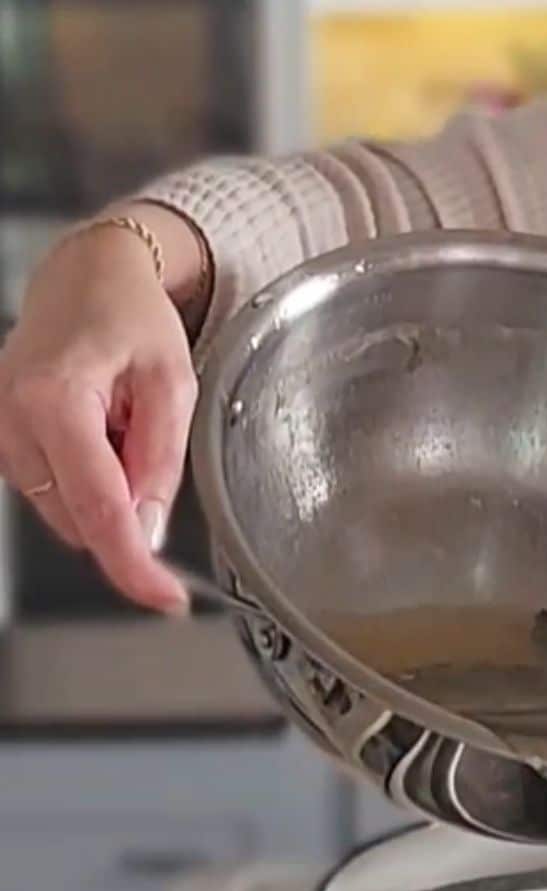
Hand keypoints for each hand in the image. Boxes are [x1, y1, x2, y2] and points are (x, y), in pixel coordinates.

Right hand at [0, 205, 206, 611]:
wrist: (85, 279)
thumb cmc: (131, 319)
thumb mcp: (173, 384)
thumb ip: (161, 462)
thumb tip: (147, 533)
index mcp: (54, 401)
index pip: (99, 508)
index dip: (135, 564)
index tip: (165, 598)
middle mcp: (11, 422)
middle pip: (81, 518)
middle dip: (131, 511)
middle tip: (153, 444)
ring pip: (69, 511)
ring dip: (111, 492)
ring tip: (125, 425)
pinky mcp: (2, 441)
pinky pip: (57, 490)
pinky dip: (91, 479)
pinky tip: (103, 433)